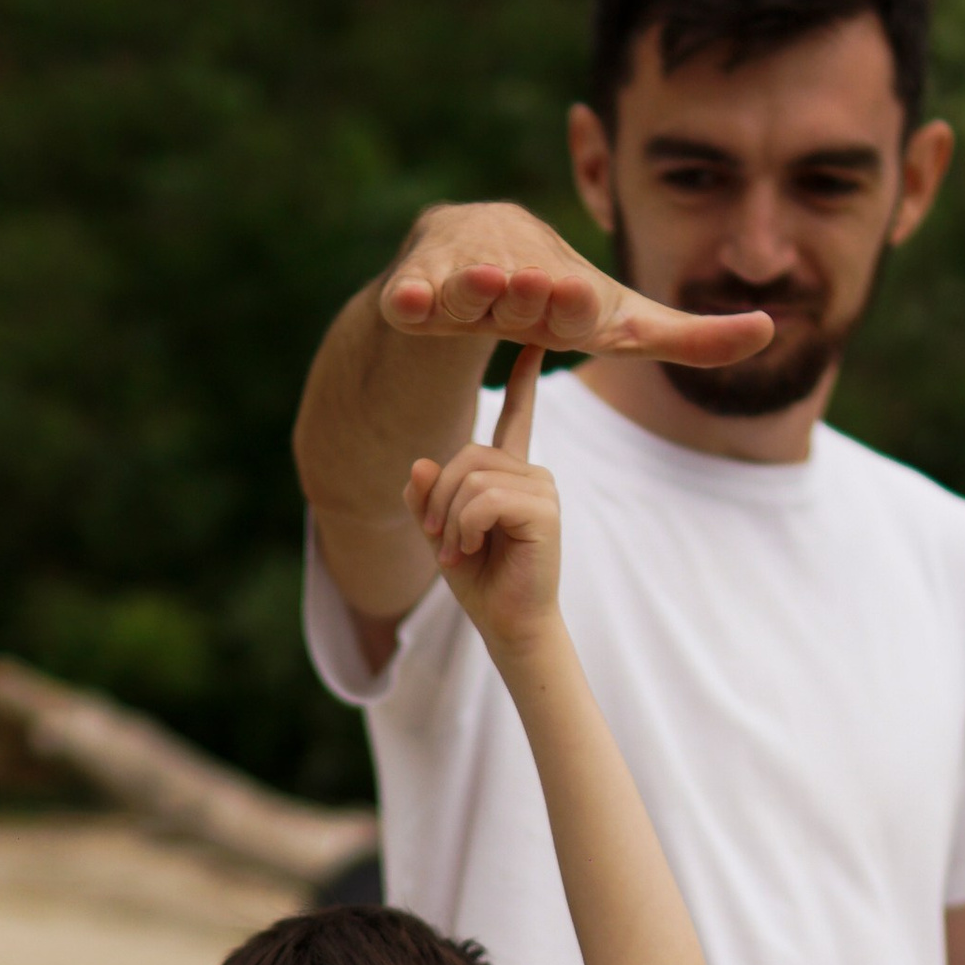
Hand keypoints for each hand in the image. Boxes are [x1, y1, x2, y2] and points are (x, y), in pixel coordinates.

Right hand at [383, 200, 772, 374]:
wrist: (478, 256)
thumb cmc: (561, 299)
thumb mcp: (623, 323)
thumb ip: (691, 335)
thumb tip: (771, 329)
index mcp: (570, 284)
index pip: (575, 298)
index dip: (572, 299)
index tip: (571, 294)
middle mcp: (520, 270)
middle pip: (521, 290)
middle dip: (523, 290)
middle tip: (527, 287)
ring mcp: (467, 274)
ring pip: (468, 286)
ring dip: (470, 287)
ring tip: (476, 286)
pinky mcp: (420, 283)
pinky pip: (411, 290)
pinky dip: (407, 295)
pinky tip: (402, 303)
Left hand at [404, 345, 560, 650]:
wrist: (508, 623)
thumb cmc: (480, 580)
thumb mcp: (438, 531)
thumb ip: (426, 496)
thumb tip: (420, 463)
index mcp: (510, 472)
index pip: (517, 415)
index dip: (524, 378)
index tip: (534, 340)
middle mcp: (530, 472)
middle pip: (468, 453)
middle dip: (440, 497)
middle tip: (438, 538)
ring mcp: (541, 488)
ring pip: (473, 475)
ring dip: (450, 518)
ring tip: (455, 550)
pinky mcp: (544, 509)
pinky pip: (485, 498)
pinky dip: (465, 526)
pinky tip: (470, 548)